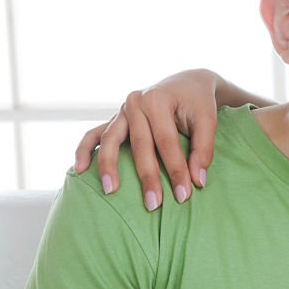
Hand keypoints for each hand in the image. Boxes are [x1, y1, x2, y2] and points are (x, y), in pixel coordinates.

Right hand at [73, 69, 220, 210]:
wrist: (187, 84)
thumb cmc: (197, 103)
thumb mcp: (208, 120)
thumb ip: (203, 149)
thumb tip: (197, 181)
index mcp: (158, 99)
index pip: (167, 141)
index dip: (176, 170)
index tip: (184, 195)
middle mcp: (136, 102)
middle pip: (139, 145)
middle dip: (147, 177)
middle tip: (153, 205)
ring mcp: (122, 110)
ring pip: (110, 140)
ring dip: (108, 166)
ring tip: (111, 191)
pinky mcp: (115, 119)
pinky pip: (94, 135)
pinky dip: (84, 151)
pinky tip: (79, 170)